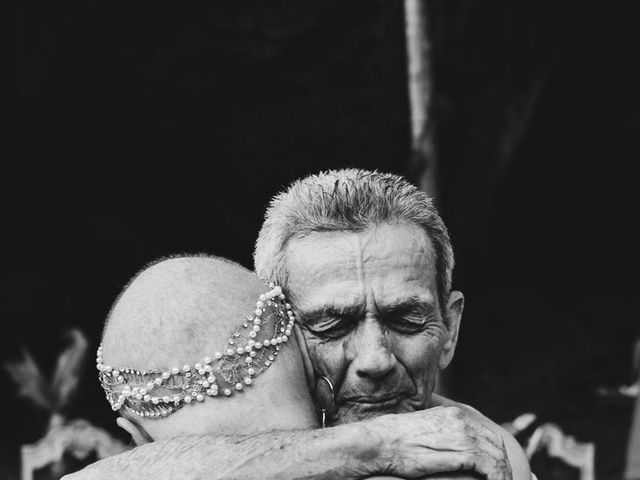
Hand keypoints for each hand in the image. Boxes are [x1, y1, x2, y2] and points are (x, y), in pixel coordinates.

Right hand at [363, 406, 511, 479]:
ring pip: (496, 455)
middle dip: (503, 465)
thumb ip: (441, 432)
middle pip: (496, 443)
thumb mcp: (423, 429)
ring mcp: (461, 435)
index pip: (487, 433)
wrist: (379, 442)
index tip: (497, 470)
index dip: (496, 453)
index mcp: (453, 413)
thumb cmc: (394, 439)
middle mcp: (460, 420)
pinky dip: (497, 477)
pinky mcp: (460, 451)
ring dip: (502, 474)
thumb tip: (451, 445)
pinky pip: (489, 466)